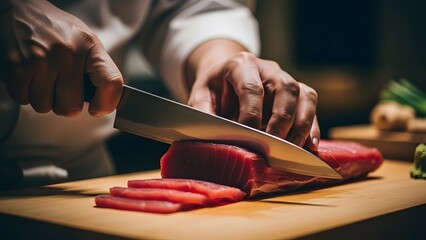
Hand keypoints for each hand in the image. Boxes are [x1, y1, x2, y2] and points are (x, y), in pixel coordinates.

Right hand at [0, 0, 122, 116]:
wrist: (24, 11)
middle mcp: (68, 53)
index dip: (106, 104)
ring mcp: (42, 60)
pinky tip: (29, 75)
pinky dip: (25, 92)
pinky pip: (23, 98)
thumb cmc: (60, 32)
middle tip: (61, 87)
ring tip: (44, 78)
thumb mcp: (88, 44)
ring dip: (43, 98)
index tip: (97, 108)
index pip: (111, 83)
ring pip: (45, 106)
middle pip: (71, 106)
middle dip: (65, 103)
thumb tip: (108, 103)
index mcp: (91, 48)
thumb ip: (100, 71)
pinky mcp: (17, 65)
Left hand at [186, 40, 319, 150]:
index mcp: (241, 64)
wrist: (225, 79)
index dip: (252, 115)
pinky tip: (308, 146)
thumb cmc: (214, 90)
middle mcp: (268, 69)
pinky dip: (311, 126)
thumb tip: (212, 135)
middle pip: (285, 88)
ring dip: (301, 124)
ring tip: (293, 150)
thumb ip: (204, 113)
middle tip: (274, 146)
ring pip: (304, 95)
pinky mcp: (296, 92)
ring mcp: (285, 79)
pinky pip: (310, 105)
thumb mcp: (200, 97)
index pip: (252, 88)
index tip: (248, 138)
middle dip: (282, 120)